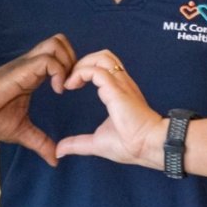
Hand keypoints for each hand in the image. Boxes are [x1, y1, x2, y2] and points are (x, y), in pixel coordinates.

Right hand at [0, 35, 73, 162]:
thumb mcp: (21, 132)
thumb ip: (40, 142)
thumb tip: (55, 160)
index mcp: (32, 76)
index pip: (60, 56)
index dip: (73, 68)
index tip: (73, 91)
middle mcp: (30, 66)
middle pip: (61, 43)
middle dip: (75, 60)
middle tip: (73, 84)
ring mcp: (25, 66)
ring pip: (56, 44)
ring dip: (68, 63)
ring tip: (65, 87)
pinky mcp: (19, 70)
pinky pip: (47, 60)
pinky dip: (59, 72)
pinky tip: (57, 91)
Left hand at [49, 50, 166, 168]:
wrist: (147, 146)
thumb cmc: (130, 145)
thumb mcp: (96, 143)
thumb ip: (77, 143)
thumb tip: (60, 151)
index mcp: (119, 92)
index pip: (103, 68)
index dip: (84, 71)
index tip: (71, 87)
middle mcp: (121, 84)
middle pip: (103, 56)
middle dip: (82, 62)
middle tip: (69, 81)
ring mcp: (120, 85)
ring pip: (101, 57)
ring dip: (81, 65)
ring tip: (70, 81)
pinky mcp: (116, 90)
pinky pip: (96, 71)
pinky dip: (80, 73)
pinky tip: (71, 86)